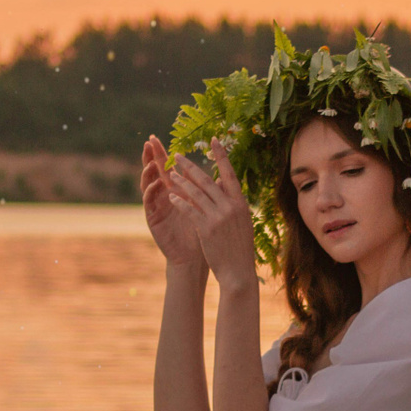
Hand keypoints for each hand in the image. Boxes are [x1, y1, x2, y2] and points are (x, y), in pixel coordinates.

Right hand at [141, 136, 203, 270]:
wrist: (193, 257)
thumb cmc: (201, 232)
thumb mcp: (206, 208)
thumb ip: (210, 192)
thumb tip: (224, 176)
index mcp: (176, 190)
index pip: (168, 167)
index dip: (164, 153)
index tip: (160, 136)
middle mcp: (164, 195)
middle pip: (154, 171)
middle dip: (151, 155)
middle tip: (149, 140)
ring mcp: (157, 206)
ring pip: (148, 184)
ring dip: (149, 172)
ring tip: (152, 162)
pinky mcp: (153, 218)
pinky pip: (149, 202)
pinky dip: (151, 192)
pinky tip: (156, 184)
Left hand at [167, 149, 257, 291]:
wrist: (238, 271)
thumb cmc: (239, 247)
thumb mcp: (241, 221)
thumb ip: (231, 201)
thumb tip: (222, 183)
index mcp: (240, 203)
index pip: (230, 173)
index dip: (221, 155)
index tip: (214, 140)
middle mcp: (230, 207)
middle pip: (207, 180)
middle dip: (190, 166)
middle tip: (178, 154)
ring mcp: (218, 217)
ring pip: (195, 193)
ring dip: (180, 182)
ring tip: (169, 174)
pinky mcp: (206, 228)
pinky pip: (190, 210)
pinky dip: (180, 201)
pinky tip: (171, 195)